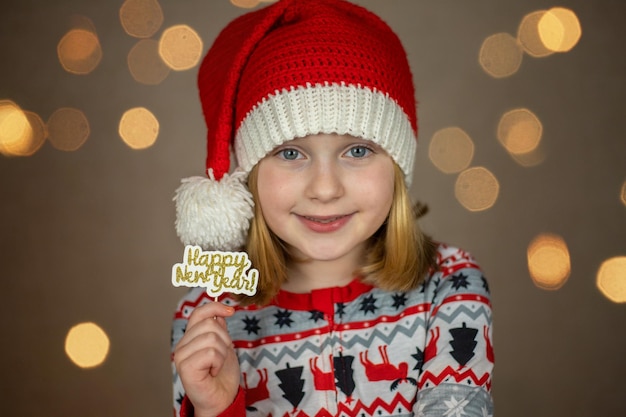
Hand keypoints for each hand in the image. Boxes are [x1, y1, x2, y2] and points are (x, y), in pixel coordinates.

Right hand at [174, 302, 239, 416]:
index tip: (231, 311)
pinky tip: (213, 372)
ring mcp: (181, 356)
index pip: (199, 313)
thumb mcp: (224, 346)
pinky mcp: (185, 367)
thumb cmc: (222, 375)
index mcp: (190, 338)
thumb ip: (218, 329)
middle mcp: (183, 345)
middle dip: (225, 339)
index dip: (215, 307)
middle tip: (222, 356)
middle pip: (210, 324)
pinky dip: (218, 362)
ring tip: (216, 365)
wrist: (221, 399)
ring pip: (212, 337)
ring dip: (222, 353)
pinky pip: (210, 352)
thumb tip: (219, 311)